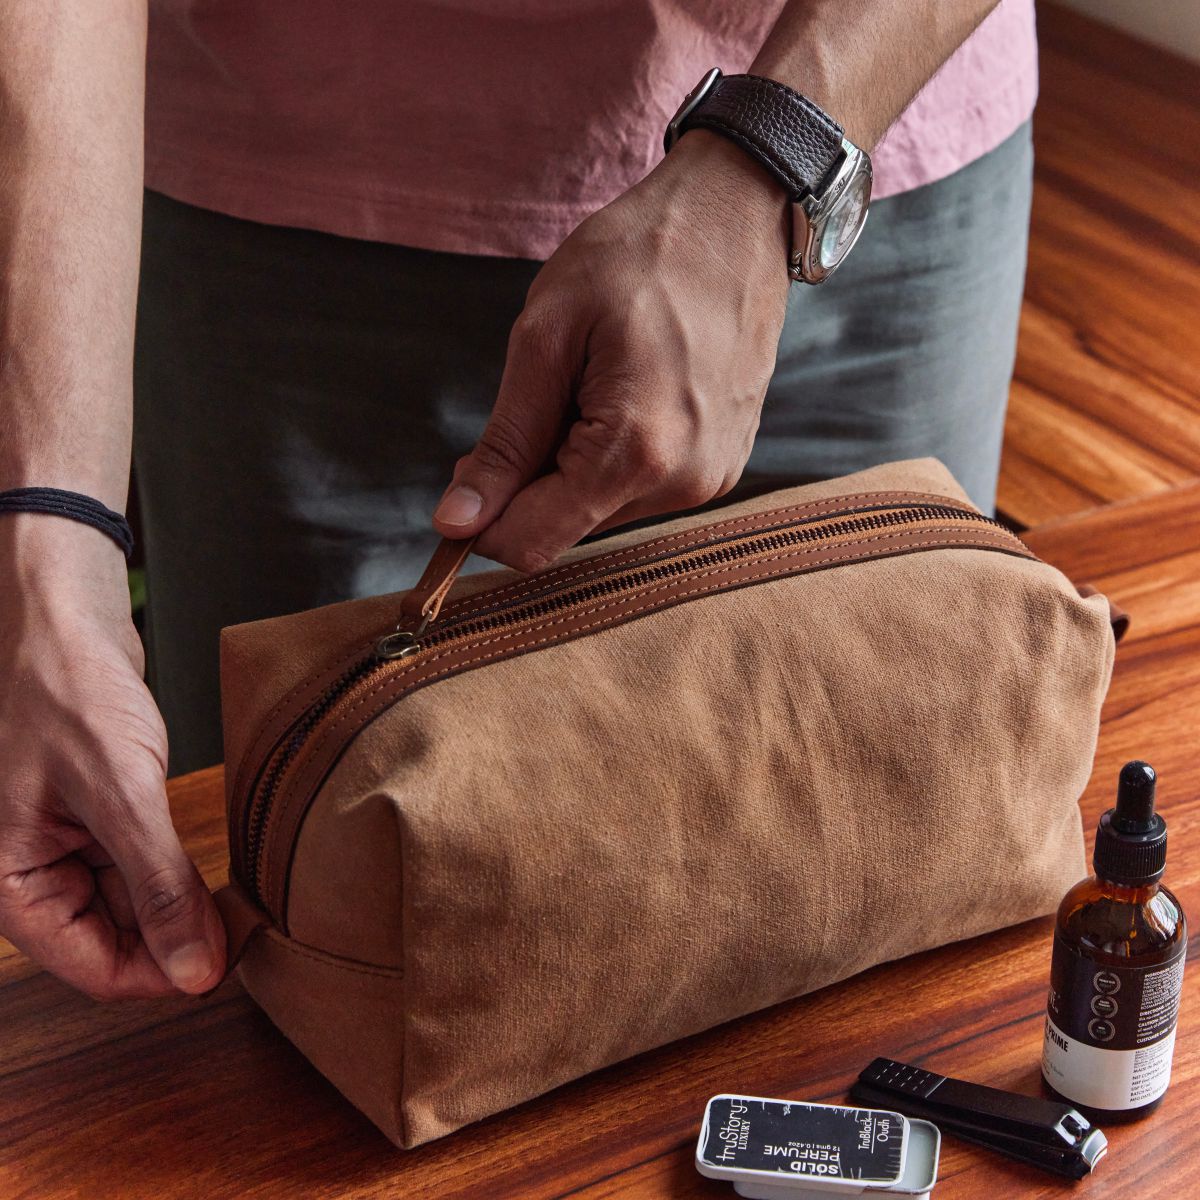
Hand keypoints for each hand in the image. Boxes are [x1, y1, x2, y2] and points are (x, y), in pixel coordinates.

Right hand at [0, 518, 224, 998]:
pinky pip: (139, 867)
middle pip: (115, 942)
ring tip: (238, 897)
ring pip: (132, 906)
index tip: (227, 962)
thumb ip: (159, 887)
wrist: (64, 623)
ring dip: (181, 906)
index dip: (162, 973)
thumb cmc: (67, 693)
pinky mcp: (98, 820)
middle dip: (177, 939)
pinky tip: (212, 867)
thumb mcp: (121, 795)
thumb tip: (193, 971)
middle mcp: (35, 873)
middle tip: (245, 923)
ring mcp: (67, 847)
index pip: (92, 968)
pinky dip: (174, 871)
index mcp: (13, 884)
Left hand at [433, 130, 791, 570]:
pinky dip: (610, 458)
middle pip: (564, 529)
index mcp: (636, 453)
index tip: (463, 473)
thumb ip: (504, 442)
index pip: (531, 542)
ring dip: (572, 466)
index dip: (481, 523)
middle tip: (537, 399)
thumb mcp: (546, 336)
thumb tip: (456, 522)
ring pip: (600, 511)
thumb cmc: (638, 256)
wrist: (734, 218)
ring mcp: (709, 479)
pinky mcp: (720, 467)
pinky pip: (639, 490)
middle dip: (528, 483)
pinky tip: (625, 393)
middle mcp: (683, 484)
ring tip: (592, 384)